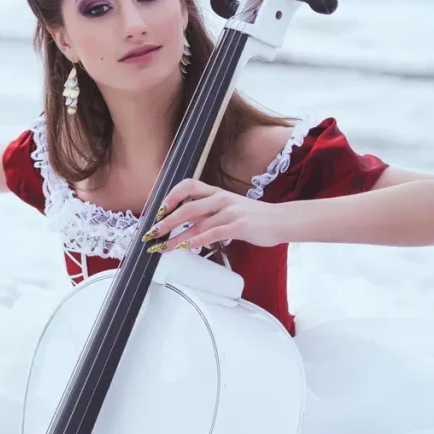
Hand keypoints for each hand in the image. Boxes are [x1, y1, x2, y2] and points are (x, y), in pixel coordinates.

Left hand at [142, 179, 287, 250]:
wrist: (281, 221)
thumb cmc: (255, 218)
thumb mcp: (230, 208)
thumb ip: (210, 214)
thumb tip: (187, 225)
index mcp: (218, 193)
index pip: (189, 186)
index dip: (171, 195)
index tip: (158, 209)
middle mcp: (221, 199)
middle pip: (186, 208)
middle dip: (165, 222)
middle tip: (152, 233)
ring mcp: (229, 212)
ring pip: (195, 224)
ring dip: (175, 238)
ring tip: (162, 247)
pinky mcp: (237, 226)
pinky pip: (211, 234)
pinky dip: (195, 242)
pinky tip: (184, 248)